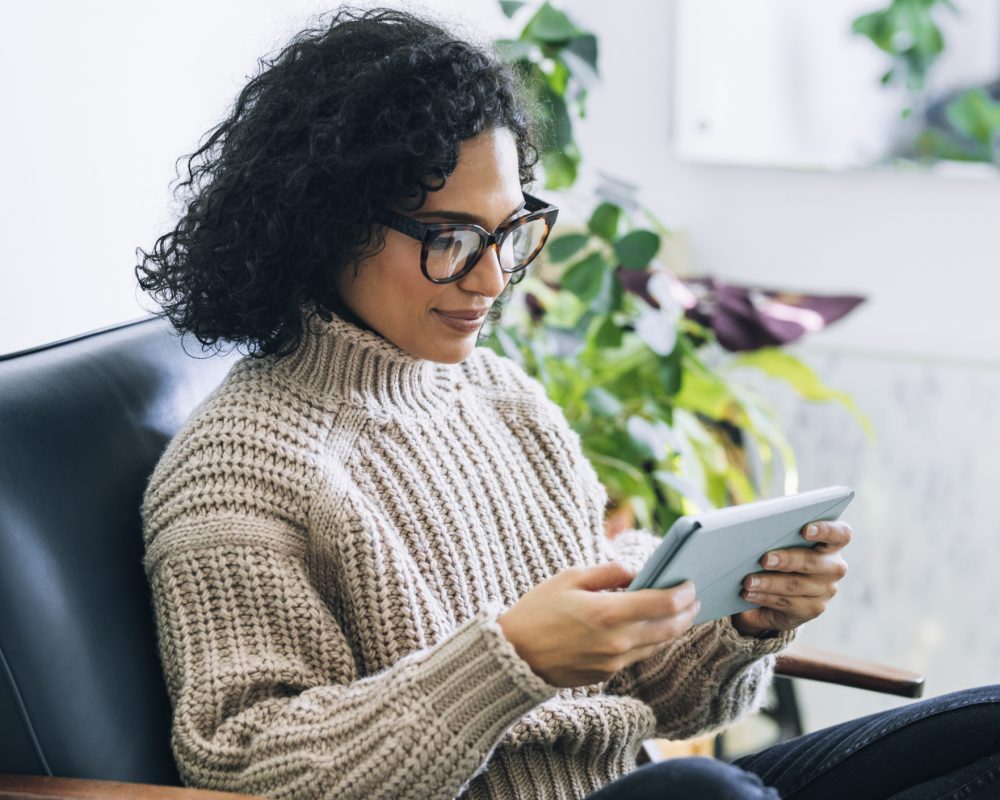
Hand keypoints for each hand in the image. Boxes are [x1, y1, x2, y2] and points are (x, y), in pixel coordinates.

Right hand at [498, 562, 699, 686]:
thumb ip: (607, 572)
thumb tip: (636, 572)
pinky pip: (637, 656)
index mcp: (609, 613)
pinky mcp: (606, 674)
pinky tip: (651, 629)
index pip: (662, 604)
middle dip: (686, 613)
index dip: (682, 593)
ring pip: (656, 645)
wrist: (513, 655)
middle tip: (694, 599)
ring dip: (673, 629)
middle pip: (668, 629)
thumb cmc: (537, 610)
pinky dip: (650, 641)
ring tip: (680, 614)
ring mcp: (613, 662)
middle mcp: (617, 642)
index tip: (690, 584)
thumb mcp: (569, 578)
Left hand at [732, 520, 850, 636]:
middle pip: (813, 561)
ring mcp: (826, 590)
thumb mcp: (782, 542)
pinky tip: (749, 593)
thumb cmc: (780, 553)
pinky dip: (765, 597)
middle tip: (764, 560)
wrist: (779, 591)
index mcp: (833, 543)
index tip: (805, 530)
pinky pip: (787, 603)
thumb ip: (779, 533)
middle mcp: (834, 567)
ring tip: (748, 581)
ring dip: (769, 582)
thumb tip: (755, 530)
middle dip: (786, 560)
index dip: (825, 530)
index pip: (840, 534)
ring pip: (796, 585)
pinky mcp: (813, 609)